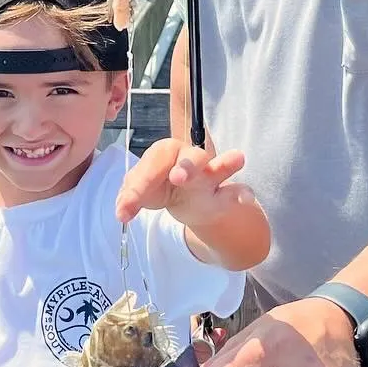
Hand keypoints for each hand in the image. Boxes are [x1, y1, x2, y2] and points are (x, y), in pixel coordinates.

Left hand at [115, 137, 250, 230]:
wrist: (185, 202)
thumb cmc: (160, 187)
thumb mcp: (141, 191)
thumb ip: (130, 197)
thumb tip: (121, 212)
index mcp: (165, 153)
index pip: (152, 165)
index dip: (137, 187)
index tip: (124, 211)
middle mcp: (189, 159)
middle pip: (189, 157)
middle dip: (186, 166)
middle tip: (178, 177)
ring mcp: (210, 176)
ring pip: (219, 166)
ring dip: (226, 164)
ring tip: (238, 159)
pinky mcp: (224, 195)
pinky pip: (237, 191)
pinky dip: (243, 193)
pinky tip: (246, 199)